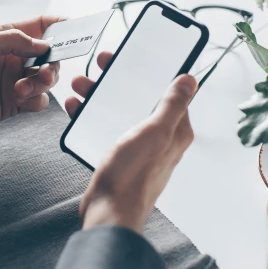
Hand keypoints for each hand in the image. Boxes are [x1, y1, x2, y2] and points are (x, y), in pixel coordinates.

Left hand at [0, 16, 63, 133]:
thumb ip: (12, 40)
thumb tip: (44, 44)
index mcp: (8, 37)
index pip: (41, 26)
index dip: (60, 25)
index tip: (76, 29)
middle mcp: (16, 58)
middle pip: (51, 56)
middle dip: (53, 64)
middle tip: (44, 73)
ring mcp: (17, 80)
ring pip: (48, 80)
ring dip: (42, 84)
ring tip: (22, 89)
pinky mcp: (15, 102)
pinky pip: (40, 101)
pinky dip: (36, 100)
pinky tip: (19, 100)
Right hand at [67, 52, 196, 233]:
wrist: (108, 212)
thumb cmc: (133, 176)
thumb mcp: (155, 132)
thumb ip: (173, 105)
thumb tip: (190, 81)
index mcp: (174, 130)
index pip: (168, 91)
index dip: (152, 71)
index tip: (133, 55)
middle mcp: (158, 138)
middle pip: (140, 97)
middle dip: (119, 79)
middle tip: (101, 65)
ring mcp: (138, 147)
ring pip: (119, 110)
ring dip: (100, 94)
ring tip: (81, 85)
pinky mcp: (119, 156)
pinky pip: (105, 126)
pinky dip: (91, 115)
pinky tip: (77, 108)